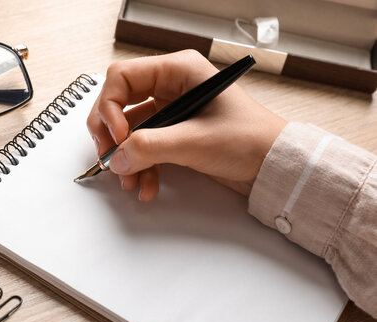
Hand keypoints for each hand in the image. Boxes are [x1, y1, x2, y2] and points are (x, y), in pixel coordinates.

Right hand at [87, 50, 286, 200]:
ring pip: (130, 131)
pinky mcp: (174, 134)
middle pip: (120, 104)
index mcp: (178, 71)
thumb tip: (117, 159)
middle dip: (112, 135)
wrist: (274, 167)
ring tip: (129, 181)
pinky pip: (145, 148)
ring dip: (126, 157)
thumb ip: (151, 147)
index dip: (110, 107)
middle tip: (112, 159)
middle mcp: (171, 87)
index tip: (117, 137)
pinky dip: (142, 167)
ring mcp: (171, 112)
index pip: (122, 78)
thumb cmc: (251, 140)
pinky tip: (146, 186)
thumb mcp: (196, 141)